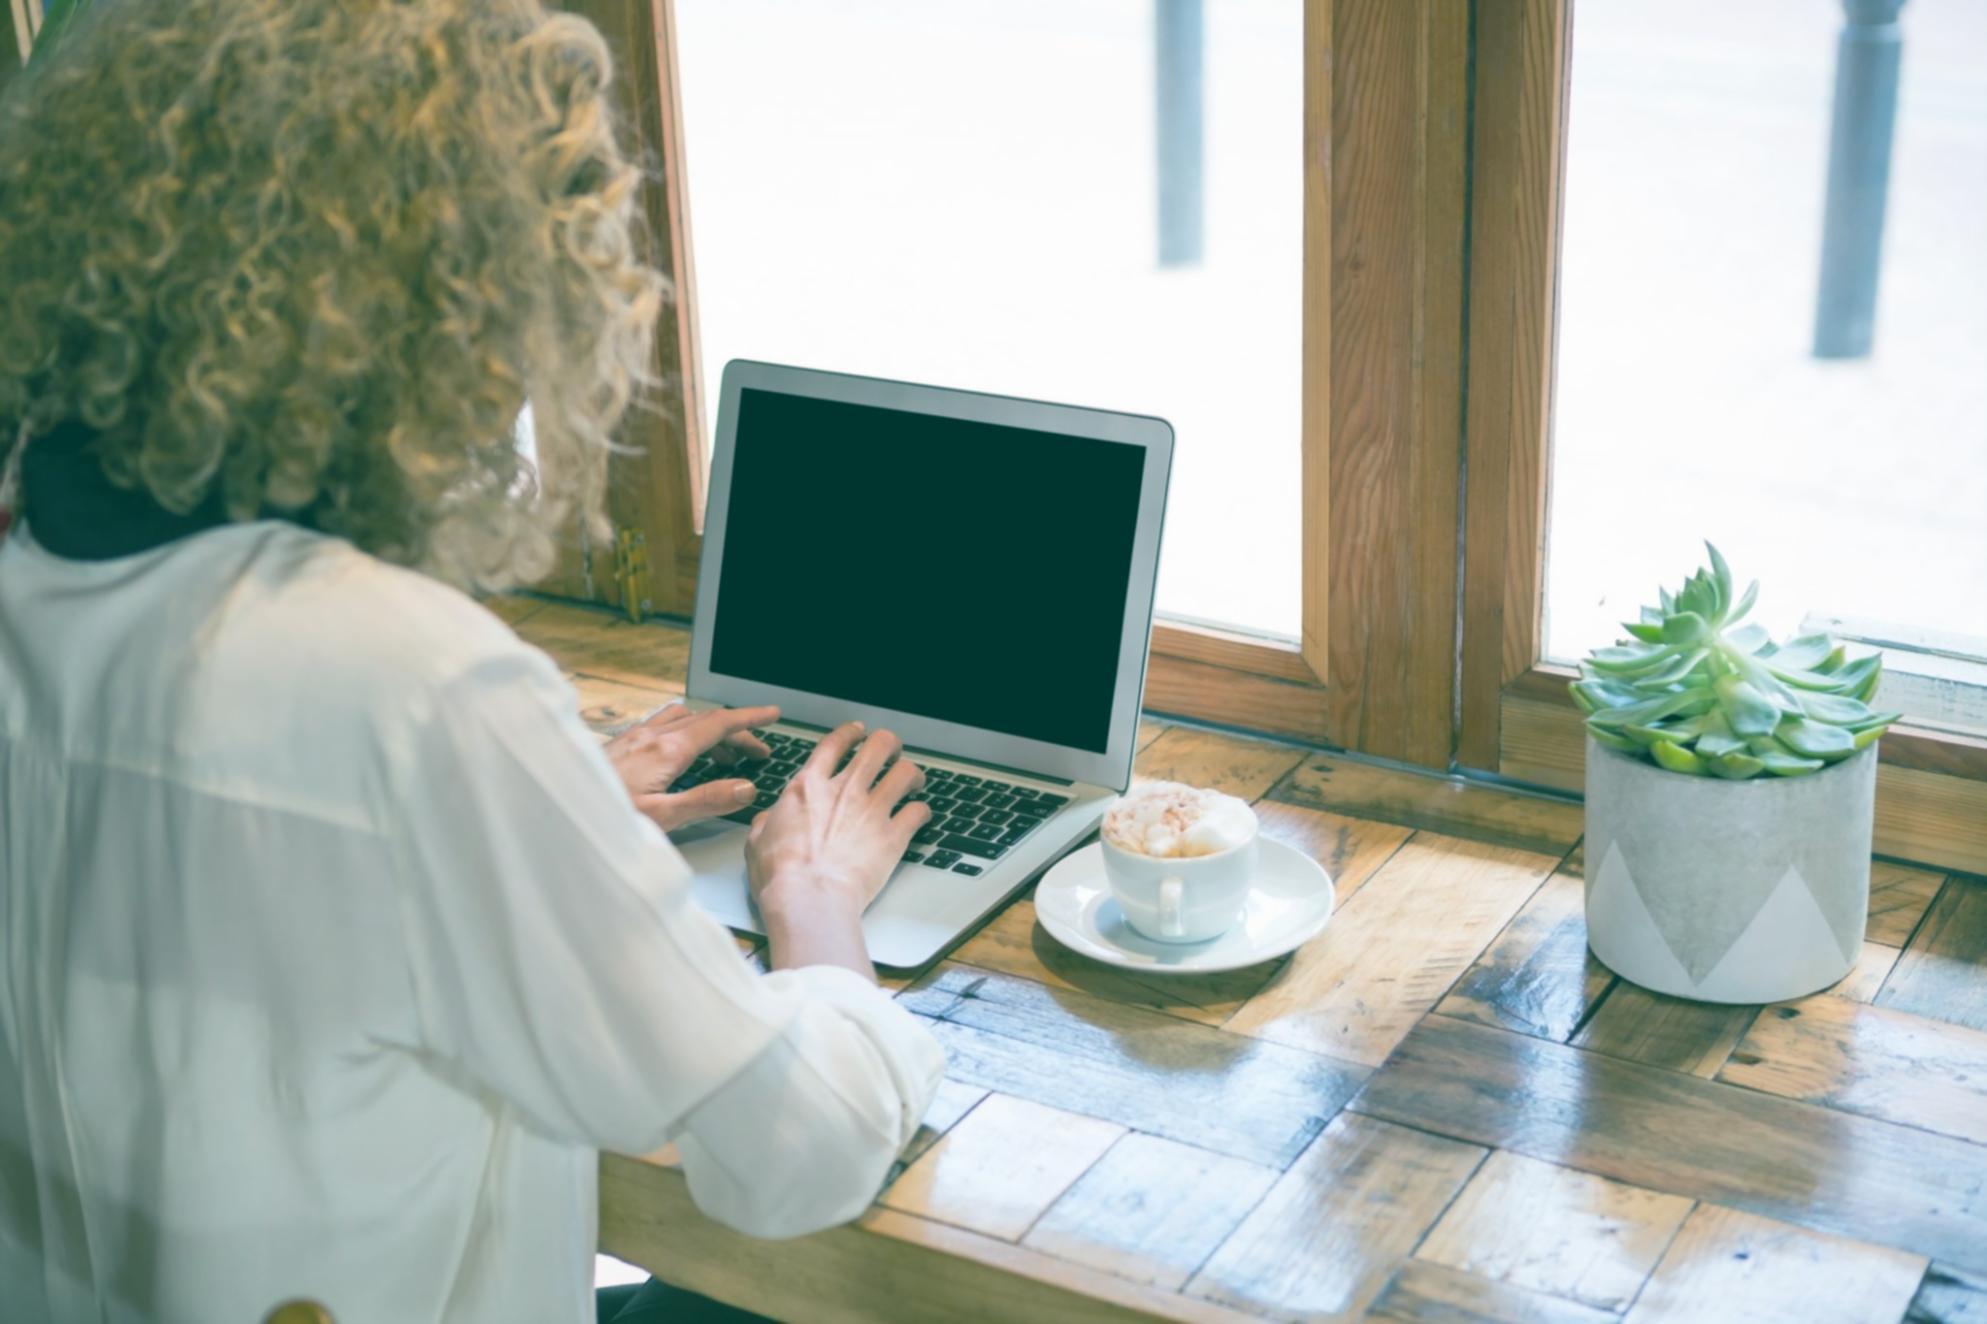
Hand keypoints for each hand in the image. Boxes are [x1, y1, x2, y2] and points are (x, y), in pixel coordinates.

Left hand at [605, 702, 780, 832]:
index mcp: (667, 749)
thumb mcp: (663, 817)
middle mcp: (650, 736)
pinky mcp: (620, 746)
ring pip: (683, 721)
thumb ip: (707, 800)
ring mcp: (633, 737)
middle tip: (758, 749)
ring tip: (724, 753)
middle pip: (705, 721)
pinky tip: (680, 752)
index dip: (750, 718)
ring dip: (710, 730)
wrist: (552, 807)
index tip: (773, 713)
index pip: (719, 724)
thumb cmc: (604, 815)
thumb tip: (746, 787)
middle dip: (737, 730)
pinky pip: (662, 726)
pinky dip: (685, 733)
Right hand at [745, 721, 930, 919]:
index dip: (850, 733)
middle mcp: (845, 790)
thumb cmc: (781, 875)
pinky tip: (919, 815)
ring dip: (912, 774)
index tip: (858, 732)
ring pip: (906, 772)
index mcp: (809, 786)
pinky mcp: (893, 836)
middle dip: (889, 745)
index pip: (835, 743)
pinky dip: (922, 811)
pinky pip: (918, 811)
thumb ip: (766, 823)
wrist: (809, 898)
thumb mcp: (756, 841)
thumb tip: (766, 822)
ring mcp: (872, 810)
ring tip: (913, 781)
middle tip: (892, 753)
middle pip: (879, 746)